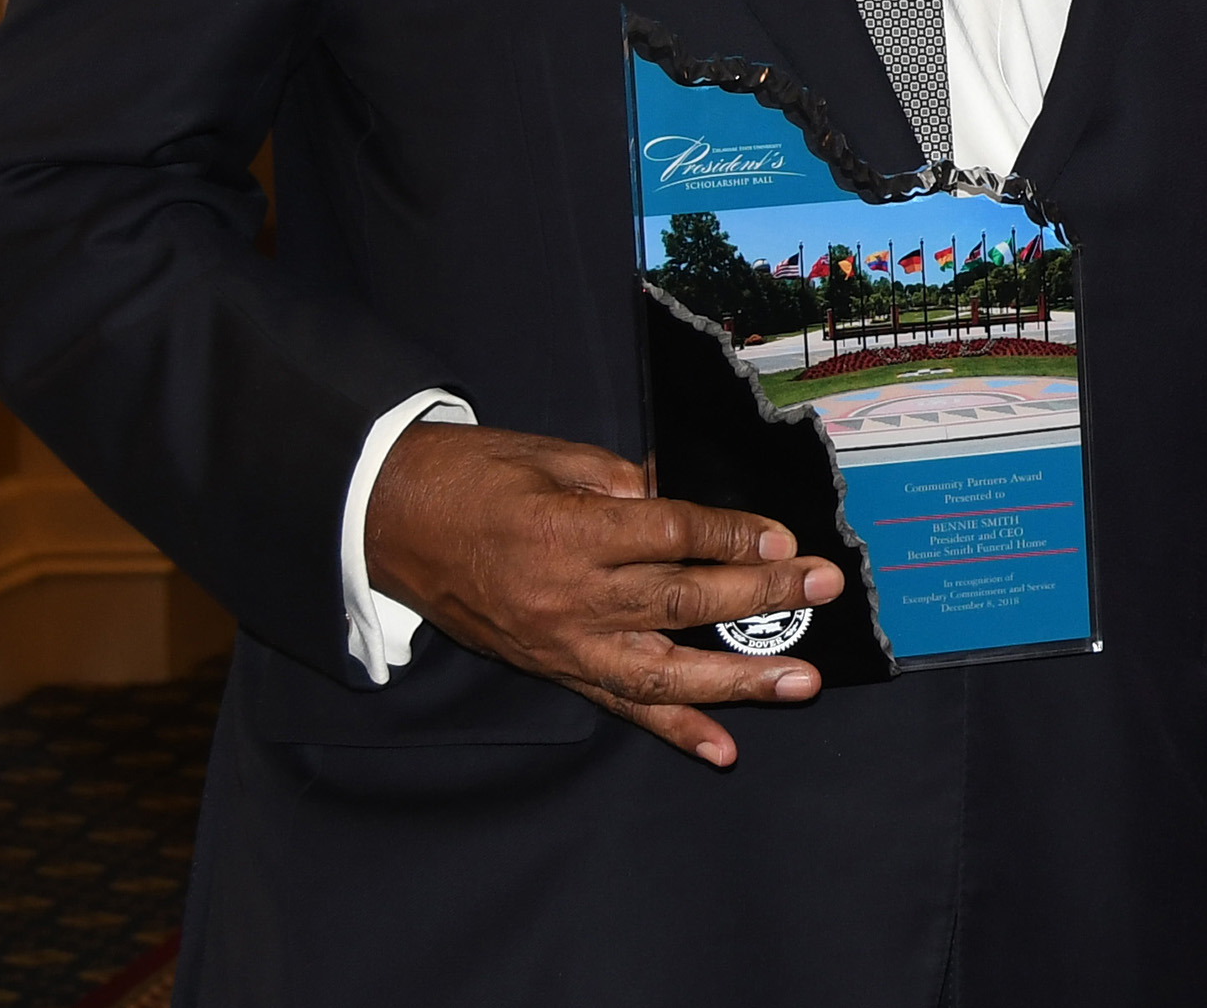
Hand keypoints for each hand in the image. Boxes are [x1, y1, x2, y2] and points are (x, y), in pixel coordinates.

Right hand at [362, 422, 842, 767]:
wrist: (384, 521)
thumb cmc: (470, 478)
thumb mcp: (553, 459)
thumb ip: (629, 482)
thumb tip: (693, 498)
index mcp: (570, 530)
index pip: (673, 535)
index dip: (734, 537)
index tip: (786, 539)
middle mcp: (568, 595)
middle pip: (682, 599)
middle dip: (761, 596)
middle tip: (823, 589)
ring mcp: (558, 641)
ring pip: (662, 668)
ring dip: (737, 679)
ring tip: (800, 681)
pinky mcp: (549, 668)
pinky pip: (618, 703)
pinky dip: (673, 728)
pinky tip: (721, 748)